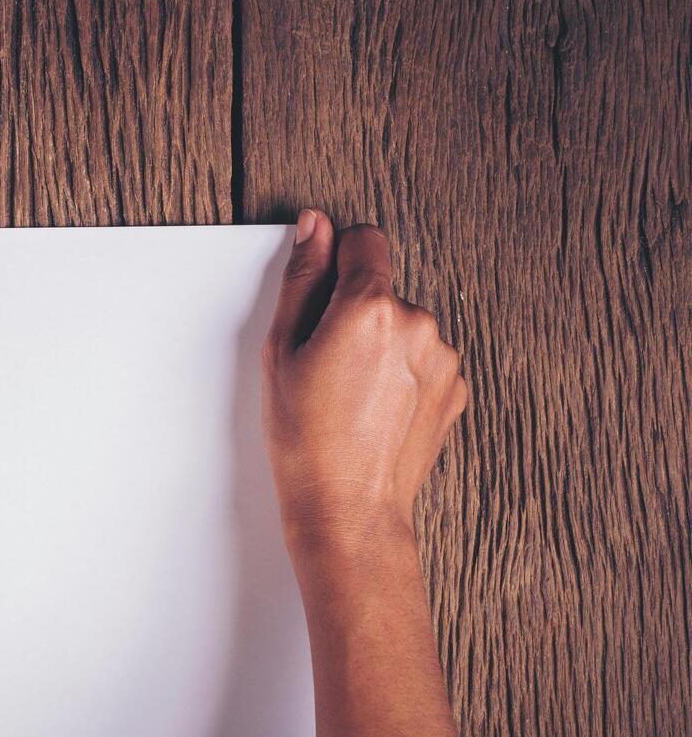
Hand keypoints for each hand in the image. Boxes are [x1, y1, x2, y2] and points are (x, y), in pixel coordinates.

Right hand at [262, 211, 466, 555]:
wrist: (347, 508)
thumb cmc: (306, 439)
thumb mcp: (282, 351)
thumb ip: (303, 278)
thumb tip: (315, 228)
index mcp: (371, 307)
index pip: (366, 239)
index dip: (337, 258)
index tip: (321, 293)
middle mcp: (418, 324)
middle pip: (383, 289)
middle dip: (355, 313)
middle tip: (323, 363)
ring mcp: (443, 359)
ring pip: (404, 326)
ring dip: (381, 345)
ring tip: (348, 393)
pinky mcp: (455, 389)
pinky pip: (423, 360)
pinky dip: (402, 375)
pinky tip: (372, 409)